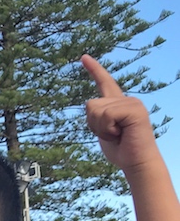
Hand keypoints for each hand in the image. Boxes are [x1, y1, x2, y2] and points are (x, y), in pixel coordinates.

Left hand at [82, 54, 157, 172]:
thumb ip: (97, 116)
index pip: (104, 83)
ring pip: (96, 110)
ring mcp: (132, 102)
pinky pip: (107, 115)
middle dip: (93, 125)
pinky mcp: (135, 109)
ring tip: (117, 135)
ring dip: (101, 128)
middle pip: (90, 105)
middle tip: (112, 135)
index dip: (94, 70)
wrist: (136, 162)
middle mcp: (126, 99)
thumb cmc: (120, 150)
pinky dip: (108, 129)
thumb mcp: (102, 130)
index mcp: (117, 104)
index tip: (83, 57)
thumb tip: (90, 103)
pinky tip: (121, 134)